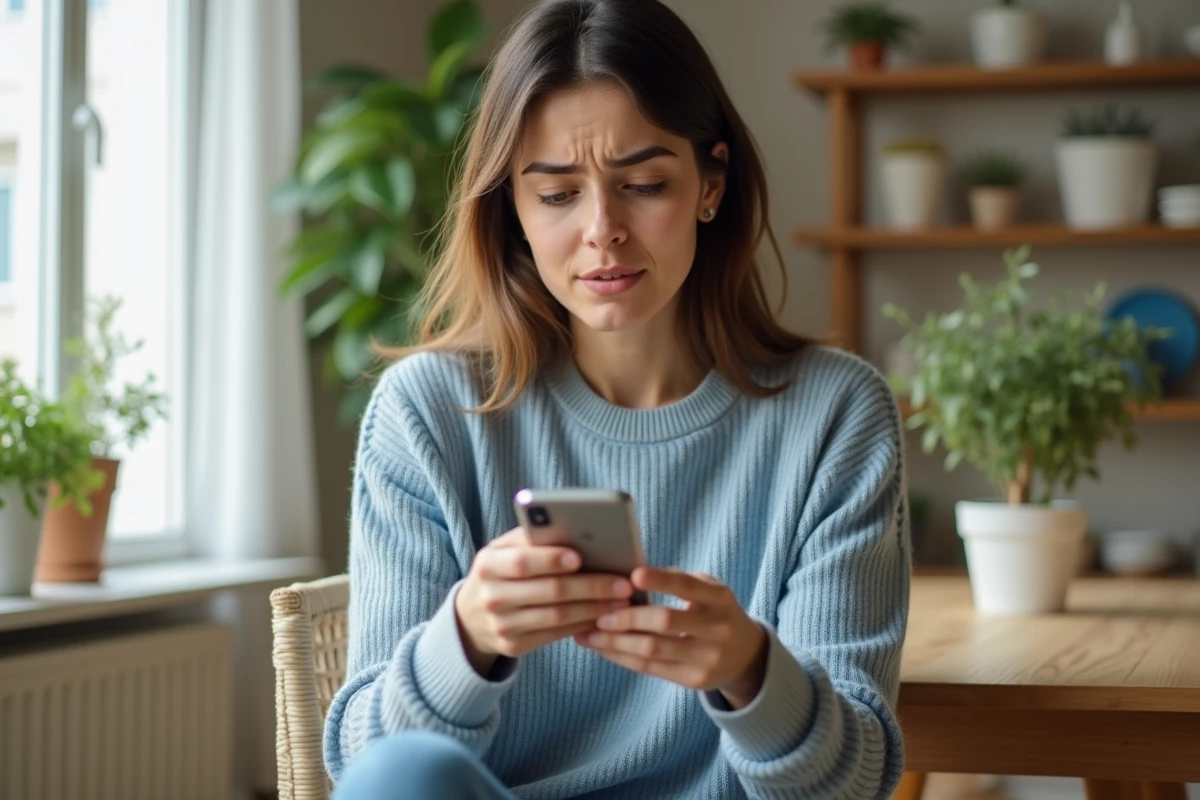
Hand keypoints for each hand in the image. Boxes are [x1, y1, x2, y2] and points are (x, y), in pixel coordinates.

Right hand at [455, 526, 633, 674]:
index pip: (522, 561)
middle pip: (549, 591)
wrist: (471, 616)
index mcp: (488, 564)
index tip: (580, 557)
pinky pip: (555, 634)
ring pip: (557, 617)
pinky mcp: (513, 646)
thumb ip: (533, 539)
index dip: (551, 559)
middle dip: (591, 587)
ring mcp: (502, 625)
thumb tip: (580, 531)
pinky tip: (604, 615)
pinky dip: (583, 624)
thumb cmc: (501, 571)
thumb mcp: (504, 550)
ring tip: (622, 600)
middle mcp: (491, 596)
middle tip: (623, 583)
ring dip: (595, 608)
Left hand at [573, 567, 767, 707]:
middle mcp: (717, 629)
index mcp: (720, 598)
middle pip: (665, 622)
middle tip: (598, 613)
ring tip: (588, 634)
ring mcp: (707, 658)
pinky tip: (603, 648)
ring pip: (652, 650)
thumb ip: (678, 580)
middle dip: (627, 617)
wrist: (746, 655)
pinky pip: (651, 669)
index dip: (661, 580)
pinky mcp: (694, 681)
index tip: (633, 575)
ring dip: (615, 642)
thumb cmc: (714, 611)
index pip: (687, 586)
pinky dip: (622, 657)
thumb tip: (630, 574)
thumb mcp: (708, 590)